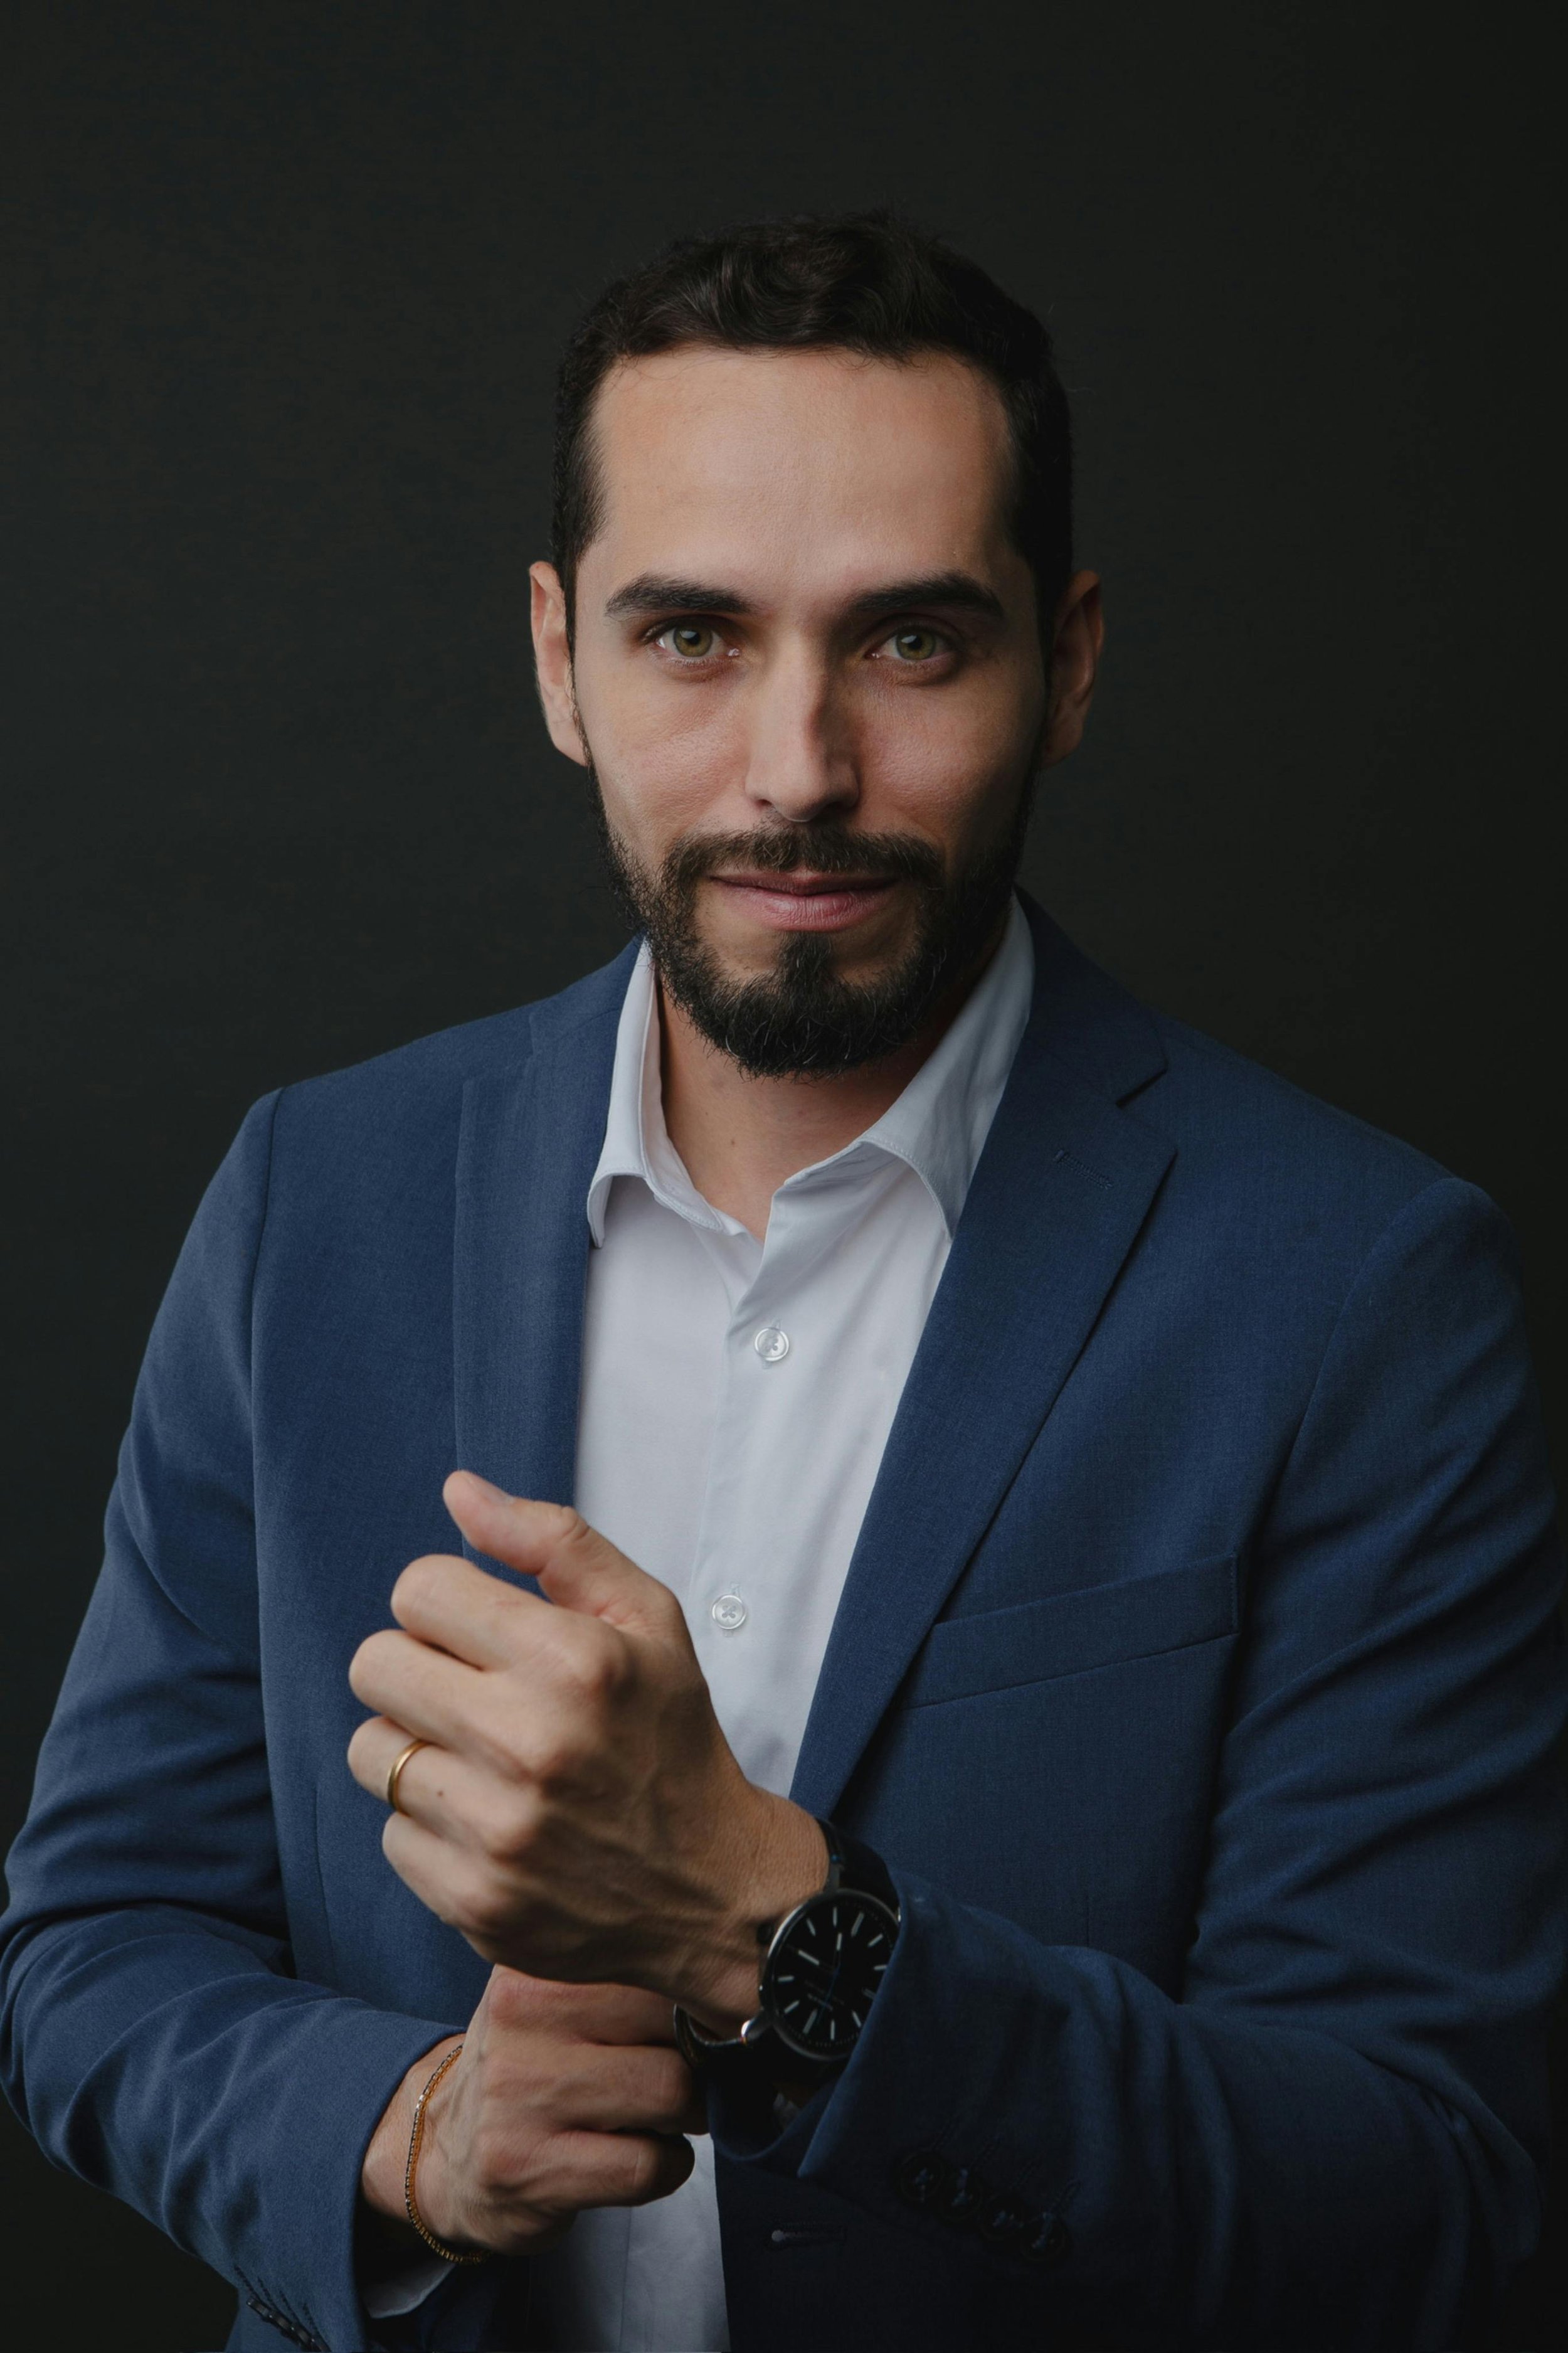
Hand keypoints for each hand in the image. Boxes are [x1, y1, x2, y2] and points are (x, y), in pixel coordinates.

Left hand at [346, 1471, 825, 2028]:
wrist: (713, 1890)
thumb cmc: (671, 1736)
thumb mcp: (646, 1618)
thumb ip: (554, 1540)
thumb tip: (458, 1491)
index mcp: (573, 1660)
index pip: (420, 1589)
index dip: (446, 1602)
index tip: (481, 1632)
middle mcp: (529, 1743)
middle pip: (374, 1664)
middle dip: (417, 1666)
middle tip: (471, 1692)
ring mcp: (496, 1830)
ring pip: (370, 1750)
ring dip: (415, 1747)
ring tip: (481, 1760)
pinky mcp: (471, 1899)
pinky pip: (390, 1831)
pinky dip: (431, 1824)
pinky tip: (490, 1822)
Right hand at [360, 1966, 704, 2257]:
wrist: (443, 2150)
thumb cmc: (528, 2065)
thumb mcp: (554, 1997)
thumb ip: (626, 1976)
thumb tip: (732, 1985)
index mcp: (535, 1964)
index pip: (655, 1958)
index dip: (698, 1995)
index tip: (706, 2015)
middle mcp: (521, 2019)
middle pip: (673, 2024)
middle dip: (701, 2057)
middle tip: (686, 2071)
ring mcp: (521, 2096)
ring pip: (671, 2093)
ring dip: (690, 2114)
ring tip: (664, 2115)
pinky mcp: (530, 2169)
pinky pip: (648, 2165)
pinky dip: (667, 2166)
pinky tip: (642, 2157)